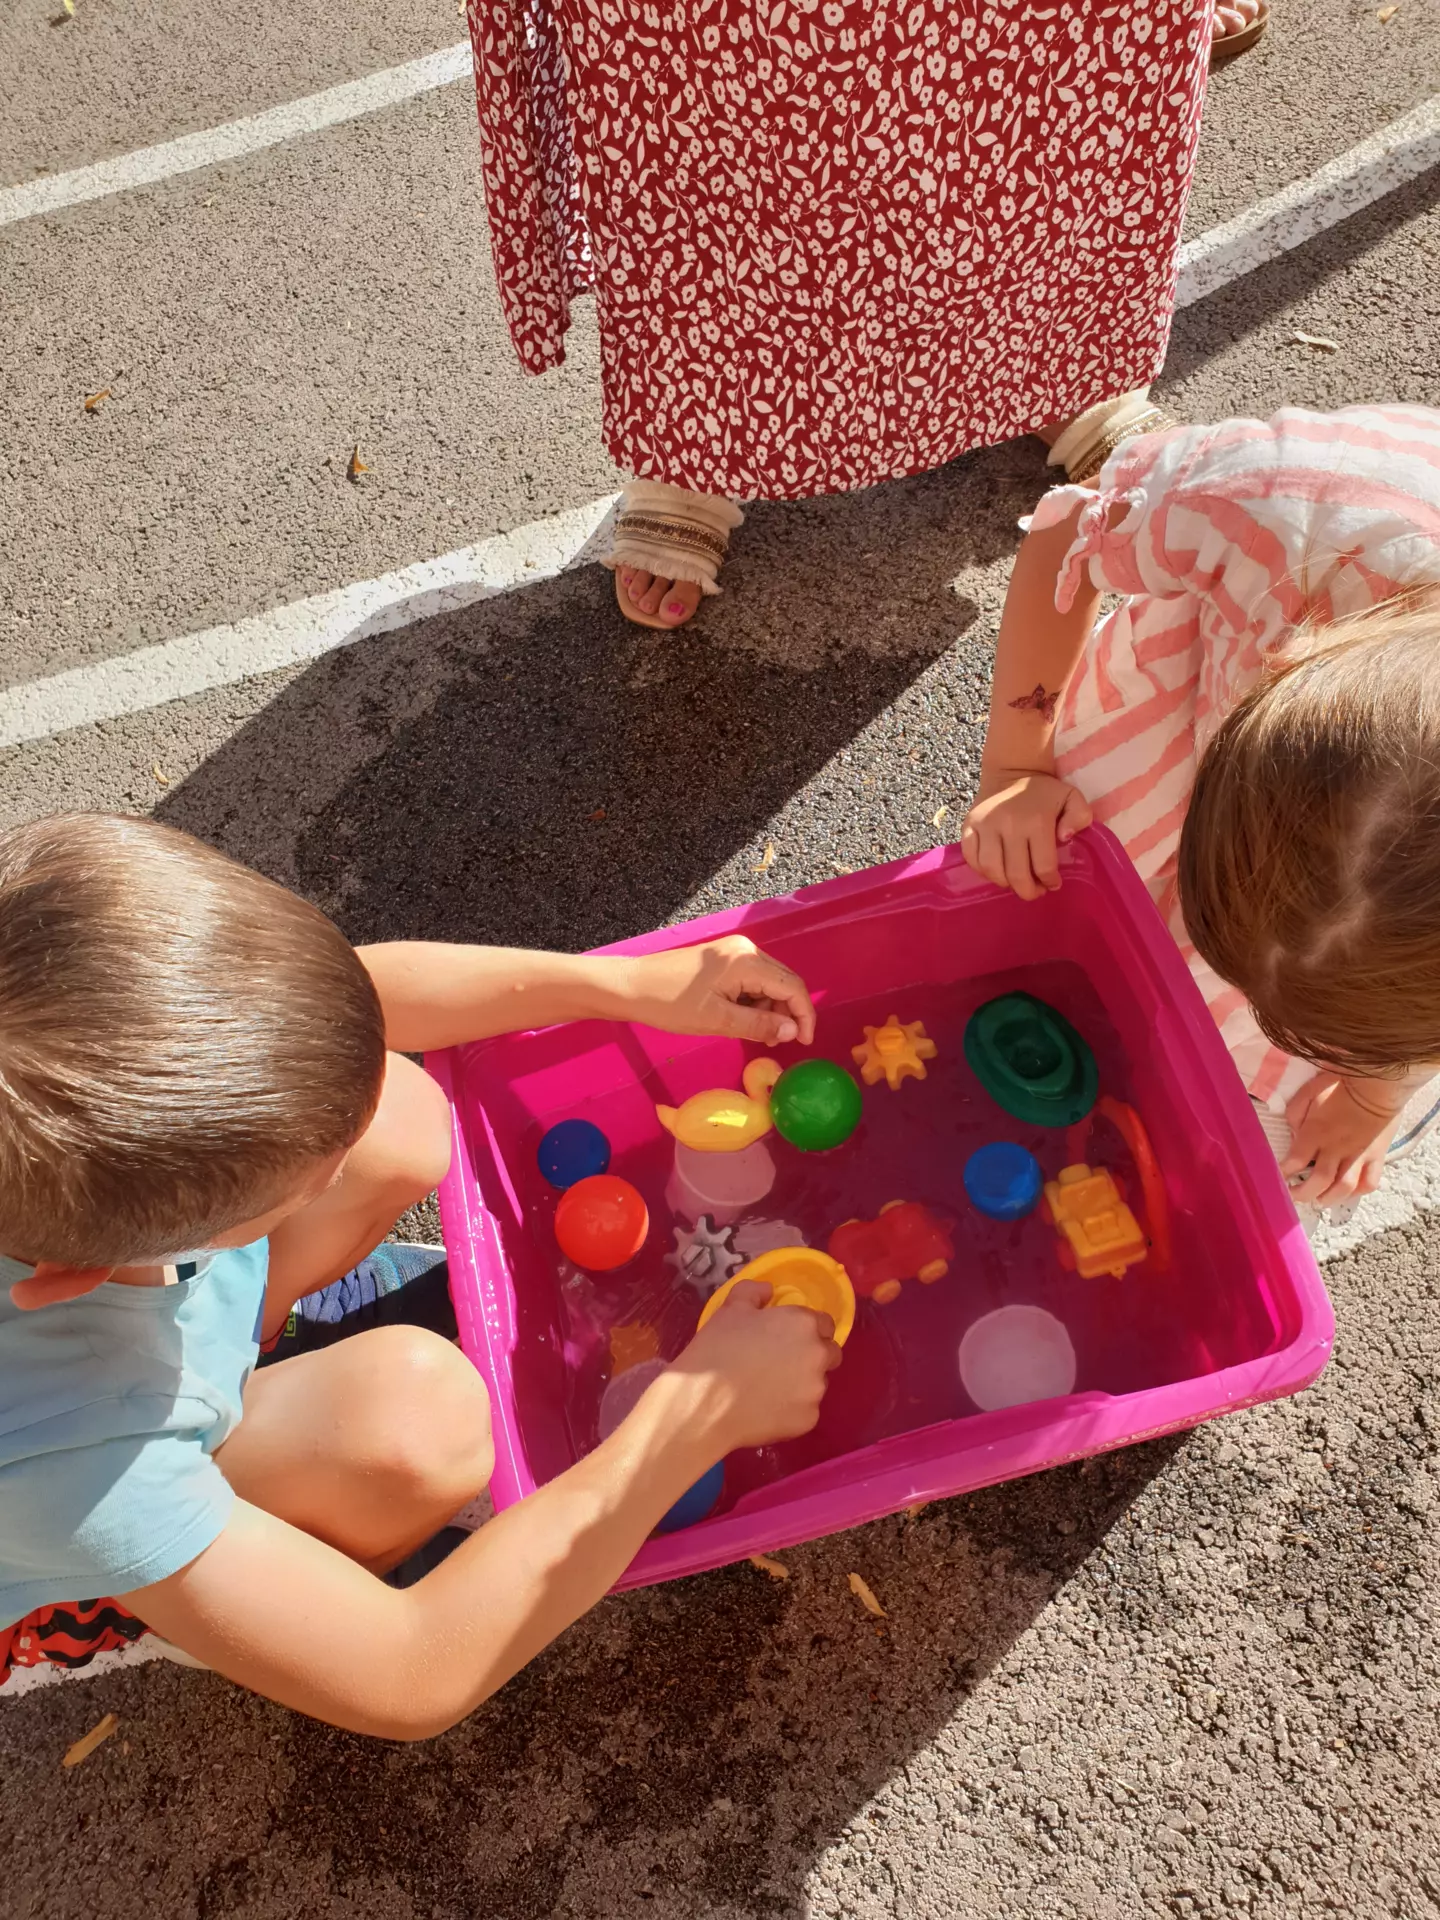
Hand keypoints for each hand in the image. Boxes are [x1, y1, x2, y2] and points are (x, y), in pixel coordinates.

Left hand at [610, 935, 815, 1045]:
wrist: (630, 986)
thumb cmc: (670, 1003)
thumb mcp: (717, 1020)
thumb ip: (759, 1025)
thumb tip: (793, 1032)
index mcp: (747, 961)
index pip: (792, 987)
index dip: (803, 1016)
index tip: (803, 1043)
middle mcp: (746, 950)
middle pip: (784, 982)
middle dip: (787, 1014)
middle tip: (779, 1043)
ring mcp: (734, 952)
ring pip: (769, 983)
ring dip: (770, 1010)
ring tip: (758, 1035)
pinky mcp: (723, 959)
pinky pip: (752, 981)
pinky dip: (754, 1003)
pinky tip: (742, 1021)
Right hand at [670, 1281, 840, 1450]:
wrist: (704, 1403)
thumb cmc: (717, 1350)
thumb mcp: (730, 1310)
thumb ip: (754, 1292)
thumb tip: (768, 1290)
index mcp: (803, 1324)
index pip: (824, 1323)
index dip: (807, 1329)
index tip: (788, 1336)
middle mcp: (818, 1355)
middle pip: (830, 1353)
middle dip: (813, 1355)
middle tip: (783, 1362)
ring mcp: (816, 1390)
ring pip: (818, 1383)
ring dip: (802, 1383)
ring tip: (770, 1389)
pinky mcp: (808, 1420)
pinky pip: (805, 1411)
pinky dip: (791, 1409)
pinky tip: (766, 1409)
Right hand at [961, 770, 1091, 900]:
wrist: (1012, 772)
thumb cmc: (1044, 792)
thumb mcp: (1072, 798)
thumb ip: (1079, 816)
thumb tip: (1065, 837)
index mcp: (1036, 821)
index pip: (1043, 866)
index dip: (1049, 882)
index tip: (1052, 884)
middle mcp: (1008, 824)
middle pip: (1015, 874)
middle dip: (1027, 891)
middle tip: (1034, 891)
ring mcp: (985, 825)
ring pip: (991, 869)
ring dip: (1004, 883)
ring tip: (1014, 882)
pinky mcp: (968, 826)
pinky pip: (971, 858)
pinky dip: (982, 870)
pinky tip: (996, 870)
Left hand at [1281, 1073, 1403, 1204]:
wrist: (1379, 1082)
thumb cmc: (1341, 1083)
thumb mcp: (1310, 1090)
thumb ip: (1296, 1113)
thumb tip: (1294, 1132)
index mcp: (1316, 1132)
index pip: (1296, 1160)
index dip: (1284, 1173)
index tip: (1277, 1178)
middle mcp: (1336, 1149)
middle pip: (1319, 1182)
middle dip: (1303, 1194)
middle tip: (1294, 1196)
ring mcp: (1359, 1155)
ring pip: (1344, 1188)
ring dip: (1329, 1198)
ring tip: (1319, 1200)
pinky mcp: (1377, 1156)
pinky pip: (1369, 1182)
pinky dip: (1358, 1191)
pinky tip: (1349, 1192)